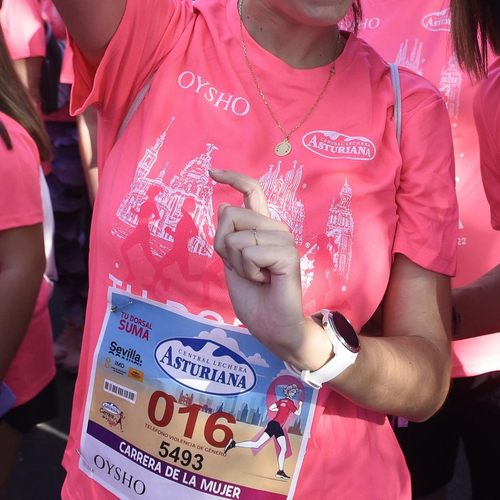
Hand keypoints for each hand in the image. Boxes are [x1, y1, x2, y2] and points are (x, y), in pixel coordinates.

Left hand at [210, 169, 328, 371]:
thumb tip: (222, 207)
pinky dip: (249, 272)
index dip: (232, 178)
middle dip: (223, 247)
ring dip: (237, 264)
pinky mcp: (288, 254)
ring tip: (257, 278)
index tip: (211, 172)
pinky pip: (249, 252)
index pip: (251, 191)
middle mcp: (276, 228)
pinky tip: (265, 282)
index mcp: (263, 227)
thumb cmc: (254, 298)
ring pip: (236, 237)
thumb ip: (229, 237)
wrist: (273, 327)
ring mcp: (284, 239)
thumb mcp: (232, 263)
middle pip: (229, 214)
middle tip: (244, 270)